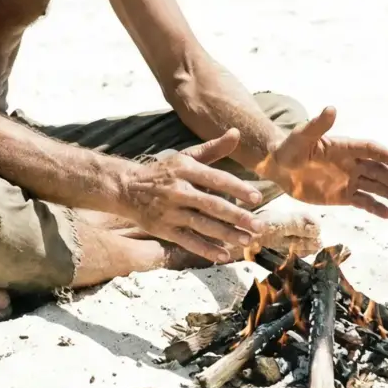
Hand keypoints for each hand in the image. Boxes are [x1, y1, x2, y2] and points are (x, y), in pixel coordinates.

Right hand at [117, 128, 264, 262]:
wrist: (127, 187)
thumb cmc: (164, 171)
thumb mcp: (186, 156)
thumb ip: (213, 148)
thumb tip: (236, 132)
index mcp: (185, 169)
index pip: (216, 179)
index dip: (237, 188)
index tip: (257, 198)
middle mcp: (178, 190)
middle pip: (211, 204)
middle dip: (237, 216)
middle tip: (260, 225)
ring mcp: (170, 211)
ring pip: (201, 225)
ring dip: (226, 234)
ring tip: (247, 240)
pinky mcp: (163, 229)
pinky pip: (187, 241)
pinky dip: (205, 249)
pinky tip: (224, 255)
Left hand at [257, 107, 387, 218]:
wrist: (279, 167)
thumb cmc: (290, 147)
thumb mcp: (302, 136)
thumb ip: (317, 125)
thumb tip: (331, 108)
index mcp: (344, 147)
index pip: (368, 149)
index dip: (384, 154)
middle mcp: (350, 163)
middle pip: (376, 169)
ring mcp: (348, 180)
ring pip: (373, 186)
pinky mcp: (342, 196)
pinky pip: (363, 202)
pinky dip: (376, 208)